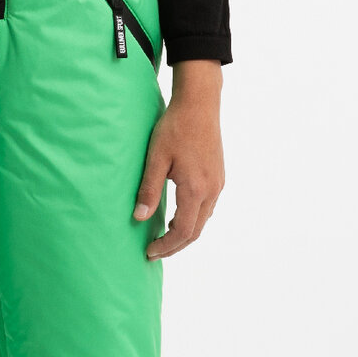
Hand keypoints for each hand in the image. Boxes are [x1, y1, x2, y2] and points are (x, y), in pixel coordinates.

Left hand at [134, 59, 223, 258]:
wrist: (199, 104)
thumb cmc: (175, 128)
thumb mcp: (156, 158)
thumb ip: (148, 190)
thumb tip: (138, 218)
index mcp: (195, 189)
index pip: (183, 231)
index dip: (167, 246)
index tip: (150, 252)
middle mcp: (211, 190)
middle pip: (196, 231)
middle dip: (175, 245)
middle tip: (154, 251)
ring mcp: (218, 184)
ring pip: (203, 220)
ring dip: (184, 232)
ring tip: (163, 237)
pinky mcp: (219, 176)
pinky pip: (207, 207)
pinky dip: (193, 218)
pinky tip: (177, 215)